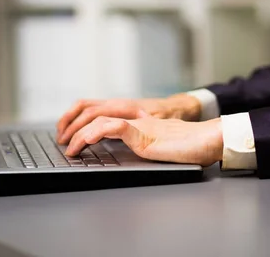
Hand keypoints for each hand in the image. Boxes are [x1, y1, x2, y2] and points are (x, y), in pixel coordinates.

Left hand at [66, 116, 222, 166]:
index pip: (101, 114)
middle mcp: (134, 120)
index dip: (81, 121)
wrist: (208, 141)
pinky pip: (113, 127)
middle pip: (94, 112)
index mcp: (136, 123)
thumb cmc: (190, 147)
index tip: (68, 136)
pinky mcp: (143, 134)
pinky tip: (83, 145)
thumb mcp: (158, 148)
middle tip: (61, 142)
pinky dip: (93, 134)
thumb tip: (127, 157)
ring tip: (68, 147)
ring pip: (98, 119)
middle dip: (72, 125)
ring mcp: (138, 126)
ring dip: (77, 133)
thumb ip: (143, 147)